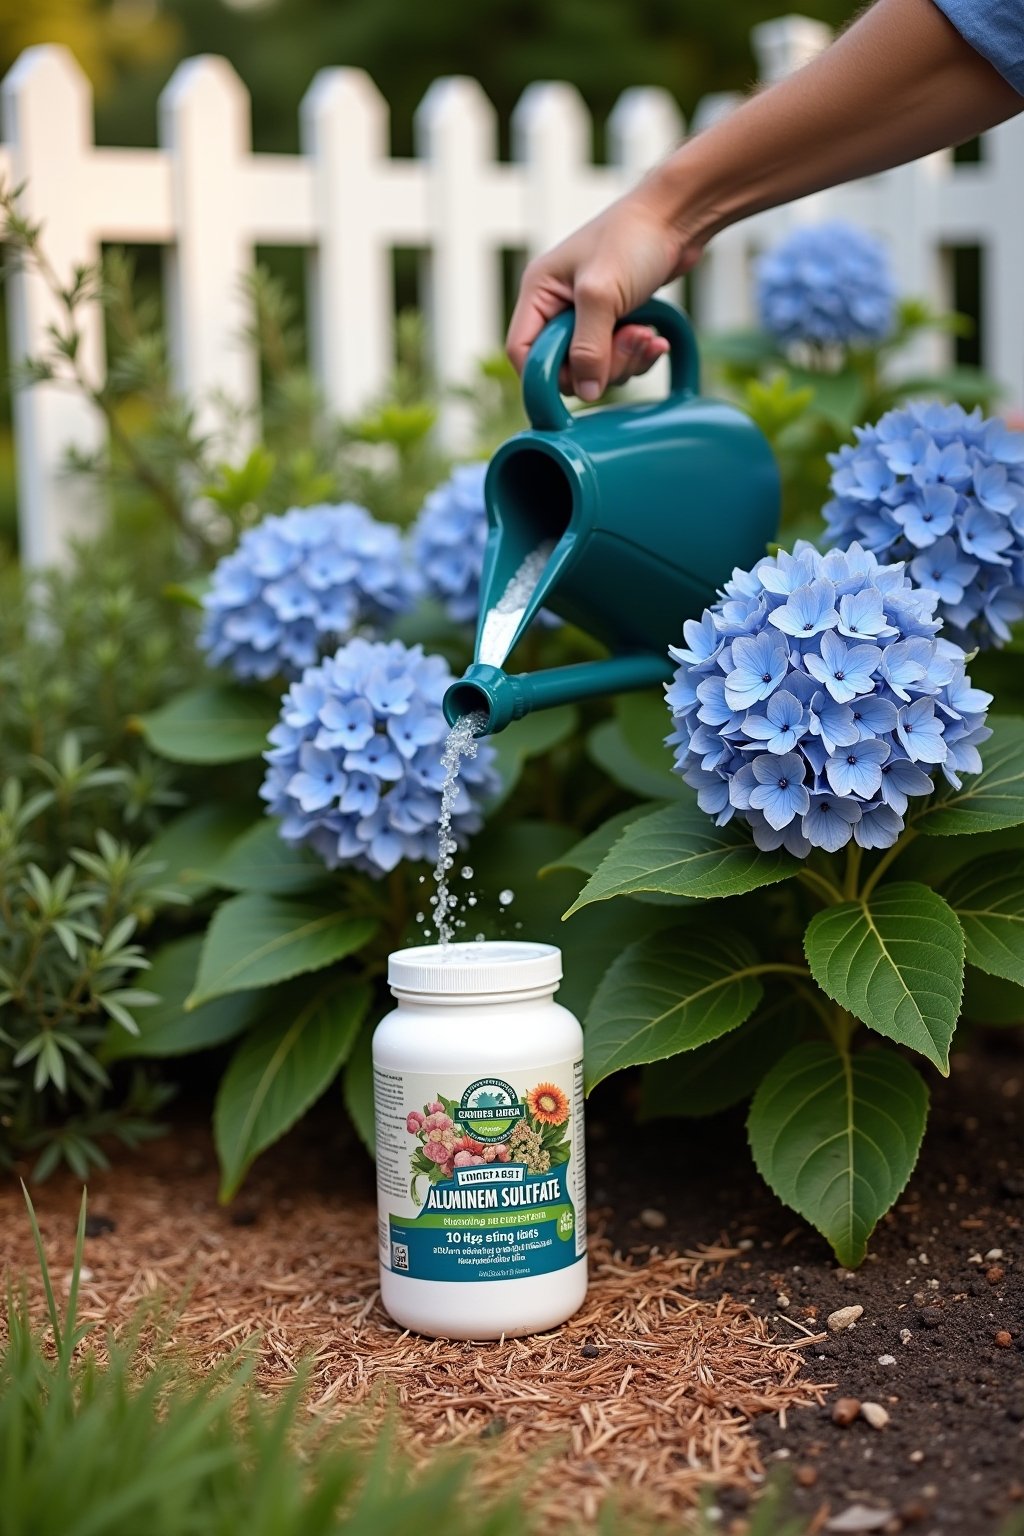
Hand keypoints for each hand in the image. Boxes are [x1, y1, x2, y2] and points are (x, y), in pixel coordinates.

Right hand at [505, 187, 702, 400]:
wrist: (677, 216)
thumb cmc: (633, 239)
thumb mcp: (602, 294)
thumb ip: (588, 348)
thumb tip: (586, 393)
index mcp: (540, 292)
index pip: (522, 351)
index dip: (545, 374)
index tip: (580, 380)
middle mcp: (557, 305)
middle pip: (563, 366)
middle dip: (599, 367)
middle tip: (628, 342)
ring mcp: (587, 314)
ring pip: (594, 367)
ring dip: (624, 361)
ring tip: (646, 335)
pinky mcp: (614, 319)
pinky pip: (618, 358)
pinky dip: (638, 355)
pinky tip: (655, 339)